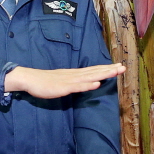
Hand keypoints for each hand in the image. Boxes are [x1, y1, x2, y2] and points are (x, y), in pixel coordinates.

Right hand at [5, 63, 125, 98]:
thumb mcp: (62, 81)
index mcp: (74, 74)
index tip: (118, 66)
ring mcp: (69, 81)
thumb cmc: (45, 82)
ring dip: (102, 74)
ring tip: (115, 72)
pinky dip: (88, 85)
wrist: (29, 79)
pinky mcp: (63, 87)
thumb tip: (84, 82)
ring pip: (89, 77)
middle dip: (109, 70)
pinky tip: (97, 83)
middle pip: (94, 71)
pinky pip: (78, 86)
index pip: (93, 70)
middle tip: (123, 67)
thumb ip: (74, 82)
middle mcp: (74, 75)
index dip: (106, 68)